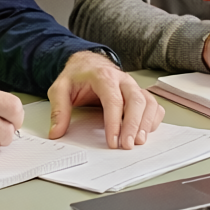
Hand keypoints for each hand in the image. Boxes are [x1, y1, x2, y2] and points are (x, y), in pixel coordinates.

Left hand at [48, 51, 164, 149]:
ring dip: (146, 123)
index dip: (115, 122)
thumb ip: (58, 110)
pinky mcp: (139, 93)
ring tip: (139, 141)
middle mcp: (122, 80)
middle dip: (134, 125)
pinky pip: (153, 105)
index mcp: (103, 76)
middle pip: (135, 100)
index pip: (113, 99)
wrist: (88, 63)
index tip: (113, 141)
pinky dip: (153, 118)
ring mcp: (133, 86)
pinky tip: (146, 131)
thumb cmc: (77, 76)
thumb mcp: (60, 88)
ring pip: (148, 102)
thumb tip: (56, 132)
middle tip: (128, 145)